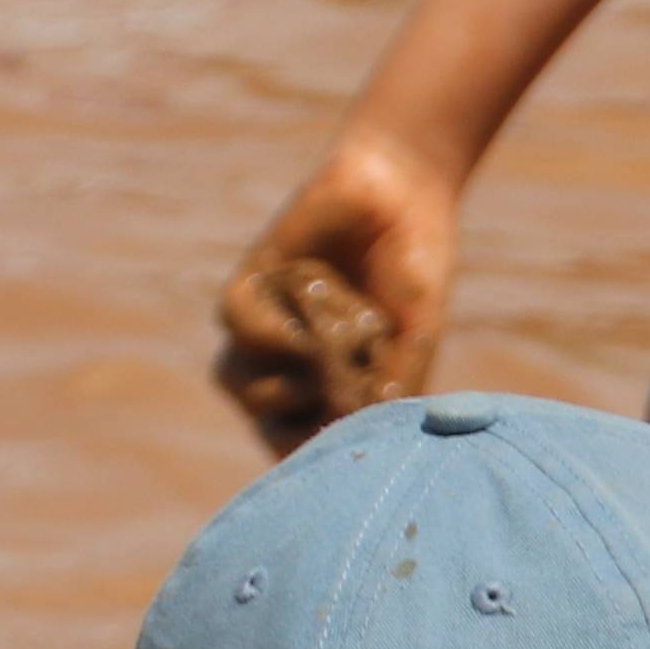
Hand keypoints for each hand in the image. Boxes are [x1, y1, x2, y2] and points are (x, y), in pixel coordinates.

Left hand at [213, 132, 461, 451]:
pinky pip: (234, 325)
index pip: (300, 452)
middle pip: (265, 425)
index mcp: (335, 394)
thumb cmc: (415, 270)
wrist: (400, 193)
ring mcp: (266, 330)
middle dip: (301, 415)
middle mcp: (294, 370)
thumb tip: (357, 428)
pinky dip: (269, 326)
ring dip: (289, 367)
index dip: (311, 455)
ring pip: (238, 382)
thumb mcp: (415, 338)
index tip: (343, 437)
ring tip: (340, 332)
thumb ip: (391, 388)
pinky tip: (308, 301)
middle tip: (346, 381)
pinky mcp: (249, 287)